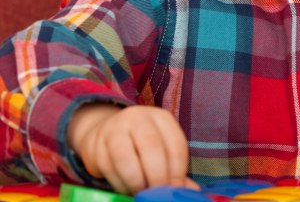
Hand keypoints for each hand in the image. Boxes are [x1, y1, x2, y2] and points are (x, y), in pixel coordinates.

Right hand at [67, 103, 198, 193]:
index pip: (176, 145)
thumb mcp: (161, 149)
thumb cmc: (140, 144)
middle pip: (152, 148)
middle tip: (158, 194)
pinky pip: (110, 168)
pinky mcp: (97, 144)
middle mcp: (140, 118)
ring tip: (142, 193)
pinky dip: (121, 183)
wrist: (105, 133)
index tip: (175, 189)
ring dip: (137, 182)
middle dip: (157, 177)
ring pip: (127, 158)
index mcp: (162, 118)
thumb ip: (174, 169)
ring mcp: (116, 129)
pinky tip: (127, 189)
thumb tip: (190, 191)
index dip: (178, 171)